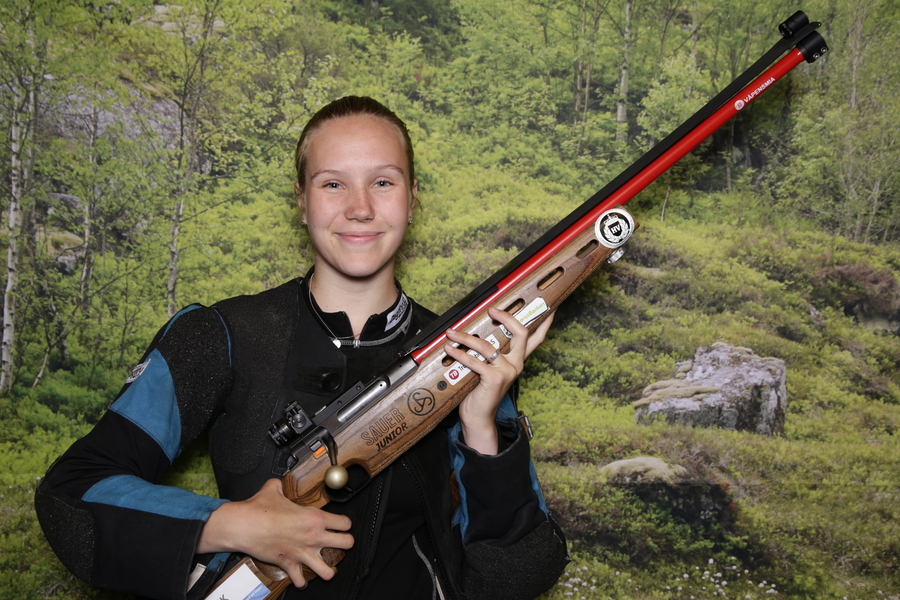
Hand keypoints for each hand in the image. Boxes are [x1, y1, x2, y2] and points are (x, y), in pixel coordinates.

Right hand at [198, 478, 353, 587]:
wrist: (243, 526)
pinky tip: (302, 578)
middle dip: (346, 543)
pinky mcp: (289, 564)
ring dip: (328, 569)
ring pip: (328, 571)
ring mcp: (302, 553)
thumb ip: (281, 486)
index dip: (345, 523)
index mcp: (314, 517)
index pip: (345, 522)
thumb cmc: (258, 508)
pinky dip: (301, 581)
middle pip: (347, 543)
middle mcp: (313, 536)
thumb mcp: (273, 488)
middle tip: (340, 542)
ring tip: (327, 566)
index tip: (341, 524)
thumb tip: (278, 484)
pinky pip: (300, 580)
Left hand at [443, 306, 553, 454]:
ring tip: (452, 333)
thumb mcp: (489, 370)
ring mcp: (507, 371)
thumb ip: (489, 355)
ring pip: (487, 345)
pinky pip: (474, 361)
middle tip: (492, 310)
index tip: (549, 308)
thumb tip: (474, 334)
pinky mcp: (494, 378)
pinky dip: (459, 354)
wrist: (479, 417)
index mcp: (517, 361)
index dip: (544, 323)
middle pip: (521, 333)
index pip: (536, 340)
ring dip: (465, 337)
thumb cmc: (481, 392)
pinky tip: (449, 350)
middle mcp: (516, 364)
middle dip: (507, 317)